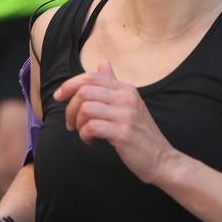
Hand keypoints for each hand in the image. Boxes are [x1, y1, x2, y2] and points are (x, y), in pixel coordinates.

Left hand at [54, 61, 178, 184]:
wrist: (162, 159)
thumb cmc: (140, 133)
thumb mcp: (129, 104)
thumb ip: (113, 84)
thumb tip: (103, 62)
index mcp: (126, 89)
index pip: (91, 77)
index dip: (69, 85)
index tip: (59, 97)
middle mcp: (127, 98)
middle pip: (85, 91)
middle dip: (70, 108)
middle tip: (71, 123)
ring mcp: (126, 115)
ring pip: (86, 108)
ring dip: (77, 122)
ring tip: (83, 132)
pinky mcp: (123, 133)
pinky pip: (92, 127)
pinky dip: (84, 134)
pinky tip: (91, 140)